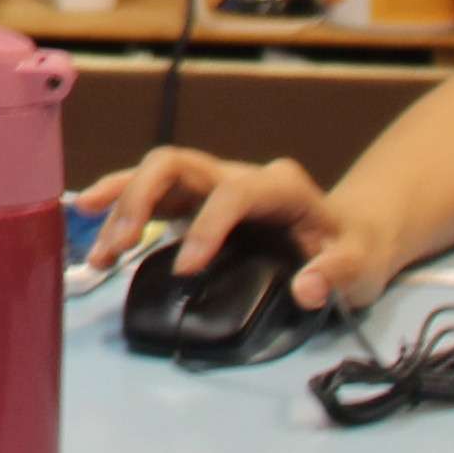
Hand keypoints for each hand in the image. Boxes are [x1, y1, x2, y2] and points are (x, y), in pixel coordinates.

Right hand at [78, 145, 404, 313]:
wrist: (350, 234)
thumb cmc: (354, 247)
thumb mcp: (361, 265)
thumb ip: (337, 274)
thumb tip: (305, 288)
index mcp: (279, 185)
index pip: (232, 192)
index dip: (206, 226)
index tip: (187, 270)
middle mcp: (239, 175)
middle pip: (177, 163)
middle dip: (141, 198)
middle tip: (120, 244)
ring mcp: (215, 185)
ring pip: (156, 175)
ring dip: (120, 205)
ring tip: (97, 250)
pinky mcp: (198, 203)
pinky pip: (152, 195)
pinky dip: (119, 207)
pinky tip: (92, 225)